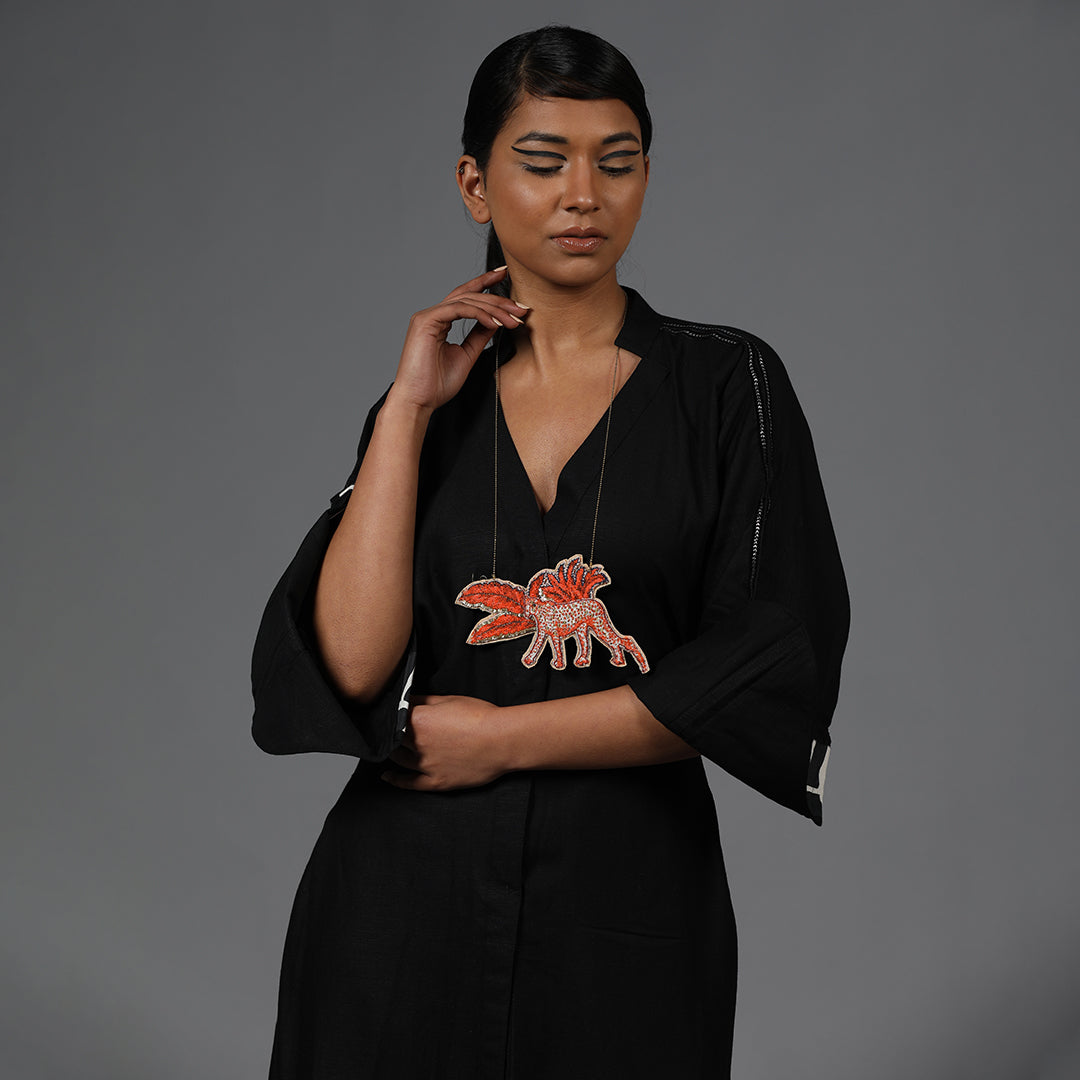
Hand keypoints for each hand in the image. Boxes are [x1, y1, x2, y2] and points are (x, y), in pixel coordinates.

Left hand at [380, 694, 509, 790]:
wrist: (501, 740)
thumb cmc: (481, 717)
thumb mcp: (449, 699)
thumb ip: (424, 700)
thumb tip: (407, 700)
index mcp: (419, 720)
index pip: (396, 716)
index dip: (395, 714)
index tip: (396, 713)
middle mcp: (418, 744)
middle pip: (394, 738)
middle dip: (394, 732)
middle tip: (397, 729)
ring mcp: (426, 765)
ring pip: (398, 759)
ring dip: (393, 752)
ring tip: (394, 747)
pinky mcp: (436, 782)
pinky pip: (409, 783)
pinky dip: (396, 780)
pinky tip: (388, 776)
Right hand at [386, 268, 529, 413]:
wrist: (418, 401)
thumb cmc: (436, 385)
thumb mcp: (466, 355)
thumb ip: (479, 335)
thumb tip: (496, 320)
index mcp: (440, 321)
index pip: (465, 296)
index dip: (484, 282)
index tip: (504, 274)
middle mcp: (433, 315)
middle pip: (469, 296)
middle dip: (498, 300)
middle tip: (521, 308)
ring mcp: (428, 316)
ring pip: (466, 300)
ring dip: (494, 308)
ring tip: (514, 319)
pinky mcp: (426, 321)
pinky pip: (459, 309)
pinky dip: (480, 314)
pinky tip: (496, 322)